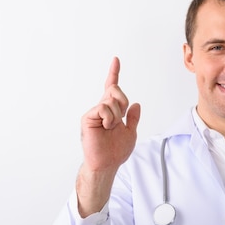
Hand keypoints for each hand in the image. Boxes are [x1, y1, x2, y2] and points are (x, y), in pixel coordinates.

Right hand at [80, 57, 140, 173]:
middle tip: (119, 119)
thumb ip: (133, 118)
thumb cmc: (115, 151)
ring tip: (110, 128)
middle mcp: (101, 109)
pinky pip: (103, 108)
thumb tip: (136, 104)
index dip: (114, 73)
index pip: (111, 88)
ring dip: (116, 116)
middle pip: (115, 90)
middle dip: (122, 103)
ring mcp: (94, 113)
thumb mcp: (131, 132)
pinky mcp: (88, 118)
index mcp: (111, 111)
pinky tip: (106, 127)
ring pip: (111, 100)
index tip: (116, 60)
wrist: (107, 164)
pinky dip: (109, 118)